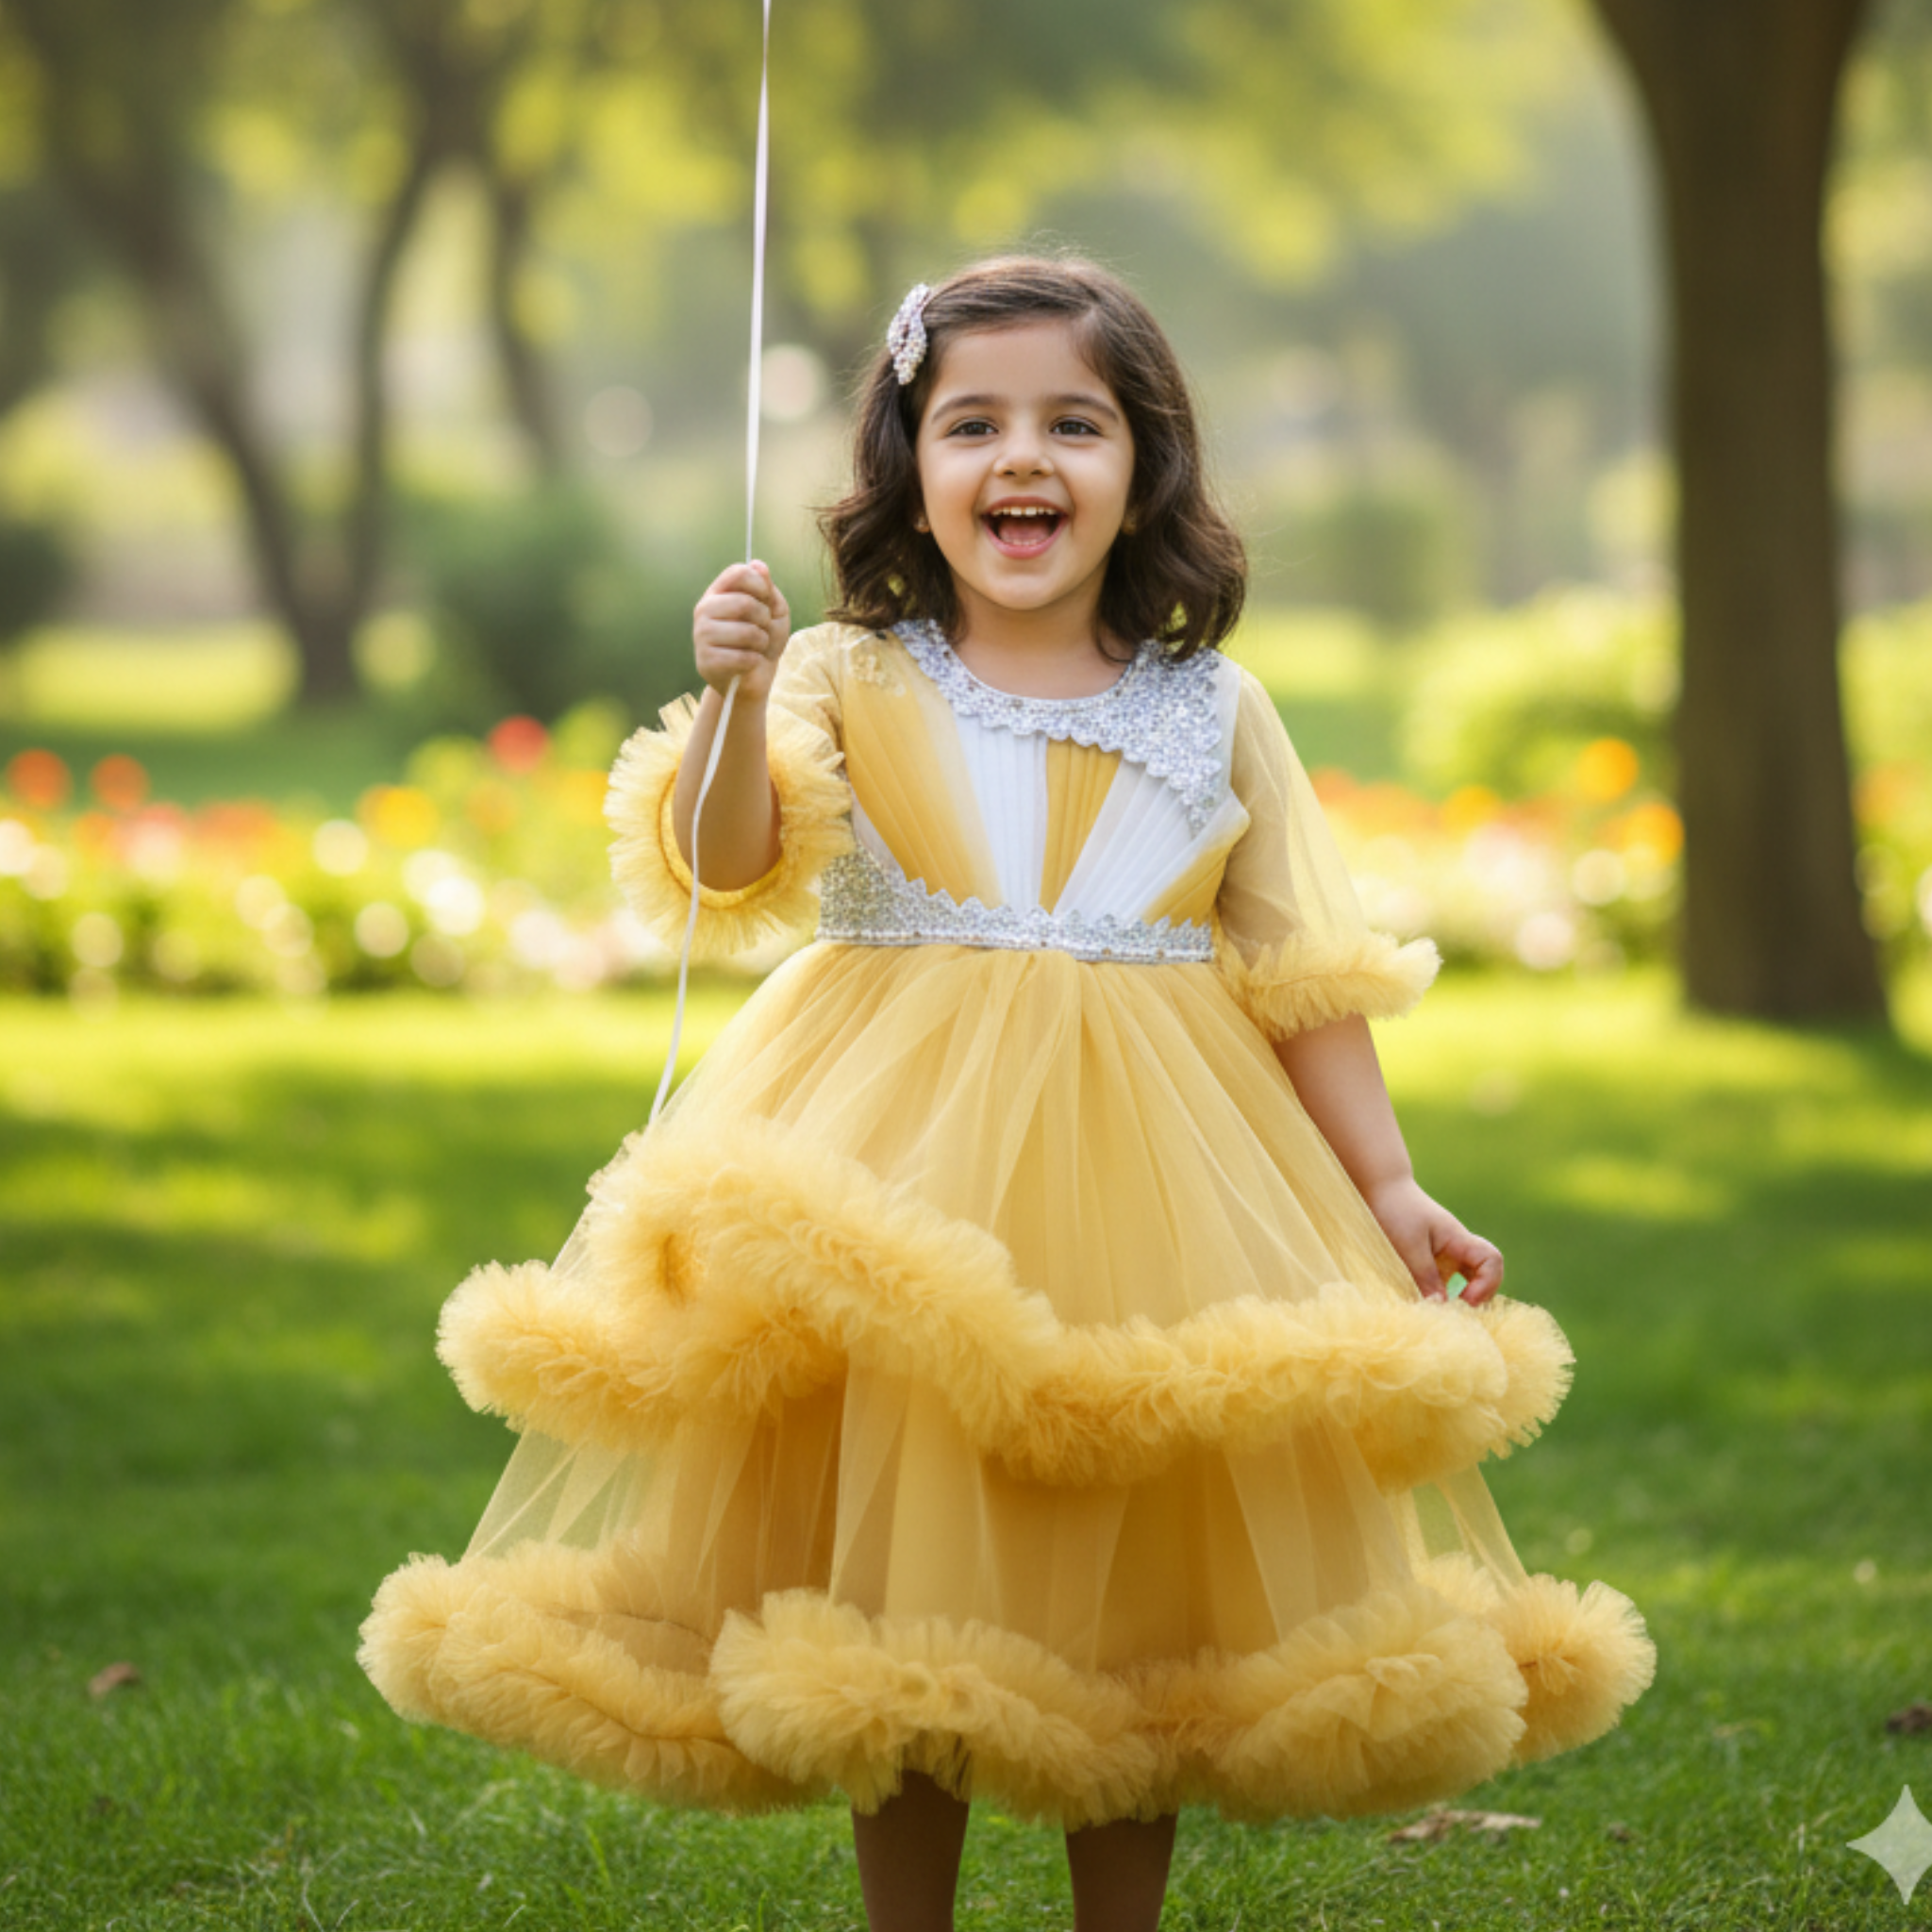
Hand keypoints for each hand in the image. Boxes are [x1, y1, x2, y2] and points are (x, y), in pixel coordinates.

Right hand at [693, 560, 789, 699]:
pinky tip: (748, 663)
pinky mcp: (705, 661)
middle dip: (764, 619)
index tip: (767, 600)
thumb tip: (757, 564)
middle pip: (744, 602)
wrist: (755, 677)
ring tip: (756, 647)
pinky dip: (755, 661)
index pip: (738, 573)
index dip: (761, 586)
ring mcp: (701, 634)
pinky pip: (743, 657)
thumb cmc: (763, 640)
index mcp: (718, 592)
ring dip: (762, 642)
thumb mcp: (774, 611)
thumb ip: (767, 588)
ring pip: (746, 632)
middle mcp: (704, 609)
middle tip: (762, 629)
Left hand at [1361, 1174, 1503, 1305]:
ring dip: (1459, 1296)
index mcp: (1459, 1239)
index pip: (1492, 1260)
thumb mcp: (1408, 1246)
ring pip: (1466, 1280)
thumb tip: (1442, 1308)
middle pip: (1486, 1274)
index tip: (1465, 1300)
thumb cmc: (1396, 1211)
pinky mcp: (1432, 1259)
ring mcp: (1447, 1254)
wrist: (1381, 1188)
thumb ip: (1426, 1276)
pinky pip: (1446, 1280)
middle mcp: (1458, 1247)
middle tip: (1455, 1310)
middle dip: (1478, 1295)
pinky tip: (1426, 1300)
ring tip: (1440, 1309)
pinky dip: (1442, 1292)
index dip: (1487, 1283)